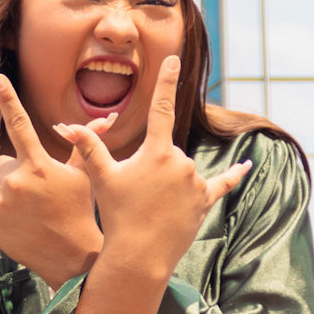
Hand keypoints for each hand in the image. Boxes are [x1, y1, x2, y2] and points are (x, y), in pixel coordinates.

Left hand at [0, 73, 112, 290]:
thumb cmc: (79, 211)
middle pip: (3, 161)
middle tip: (37, 195)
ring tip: (28, 209)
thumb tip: (105, 118)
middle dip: (16, 172)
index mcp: (39, 166)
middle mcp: (15, 181)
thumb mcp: (83, 175)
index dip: (8, 99)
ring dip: (5, 188)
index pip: (20, 124)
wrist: (70, 256)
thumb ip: (86, 143)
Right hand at [54, 55, 251, 282]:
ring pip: (182, 170)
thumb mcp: (102, 178)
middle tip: (136, 194)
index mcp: (157, 151)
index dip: (166, 81)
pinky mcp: (206, 200)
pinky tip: (247, 166)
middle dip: (152, 166)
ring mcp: (196, 182)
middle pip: (166, 151)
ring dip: (169, 182)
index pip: (161, 107)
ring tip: (151, 208)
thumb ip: (89, 148)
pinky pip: (223, 183)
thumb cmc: (118, 215)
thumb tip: (67, 126)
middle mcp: (182, 162)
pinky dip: (235, 175)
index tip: (174, 58)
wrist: (140, 255)